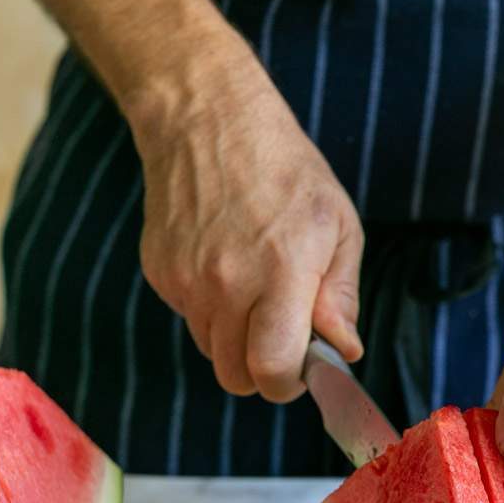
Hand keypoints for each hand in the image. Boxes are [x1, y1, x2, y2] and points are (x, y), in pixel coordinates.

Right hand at [131, 31, 363, 400]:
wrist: (208, 119)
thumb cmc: (287, 173)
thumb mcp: (338, 226)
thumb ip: (341, 297)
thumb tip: (343, 352)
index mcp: (280, 272)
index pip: (272, 370)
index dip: (289, 383)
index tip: (302, 369)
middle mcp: (226, 283)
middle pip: (237, 378)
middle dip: (263, 371)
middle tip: (282, 340)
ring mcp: (186, 280)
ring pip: (213, 352)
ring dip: (237, 341)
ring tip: (255, 292)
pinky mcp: (160, 274)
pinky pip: (191, 319)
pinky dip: (211, 311)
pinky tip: (225, 268)